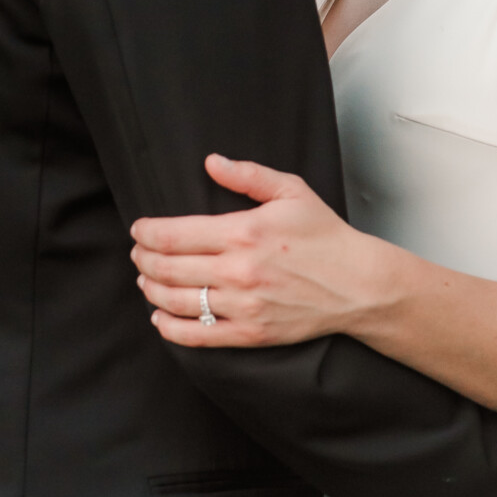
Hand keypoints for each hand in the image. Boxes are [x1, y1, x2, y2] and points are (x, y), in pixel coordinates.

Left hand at [132, 155, 385, 347]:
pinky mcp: (251, 332)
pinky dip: (170, 328)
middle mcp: (239, 270)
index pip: (175, 234)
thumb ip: (248, 175)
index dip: (147, 233)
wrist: (358, 284)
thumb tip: (211, 162)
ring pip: (176, 301)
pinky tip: (160, 318)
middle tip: (138, 253)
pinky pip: (198, 335)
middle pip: (168, 268)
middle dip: (144, 259)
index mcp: (244, 232)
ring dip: (151, 290)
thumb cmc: (325, 236)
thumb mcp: (292, 191)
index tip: (139, 230)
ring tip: (146, 280)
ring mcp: (244, 304)